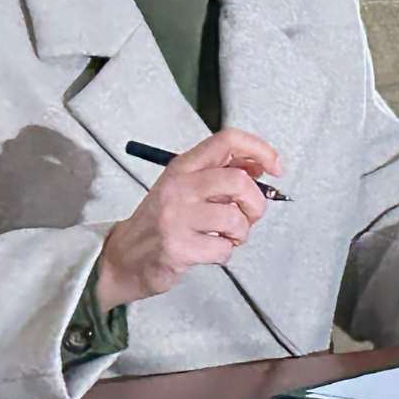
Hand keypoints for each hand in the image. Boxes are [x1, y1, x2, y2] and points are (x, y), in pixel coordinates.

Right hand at [96, 129, 281, 307]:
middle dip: (256, 203)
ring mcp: (176, 217)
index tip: (275, 168)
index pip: (227, 141)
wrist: (123, 257)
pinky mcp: (177, 247)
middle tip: (249, 216)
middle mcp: (178, 187)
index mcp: (183, 167)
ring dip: (240, 233)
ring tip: (225, 237)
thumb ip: (220, 174)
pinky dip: (224, 253)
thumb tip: (260, 164)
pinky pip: (223, 249)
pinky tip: (208, 251)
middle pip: (239, 181)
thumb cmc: (161, 222)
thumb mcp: (186, 187)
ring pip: (235, 219)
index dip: (260, 150)